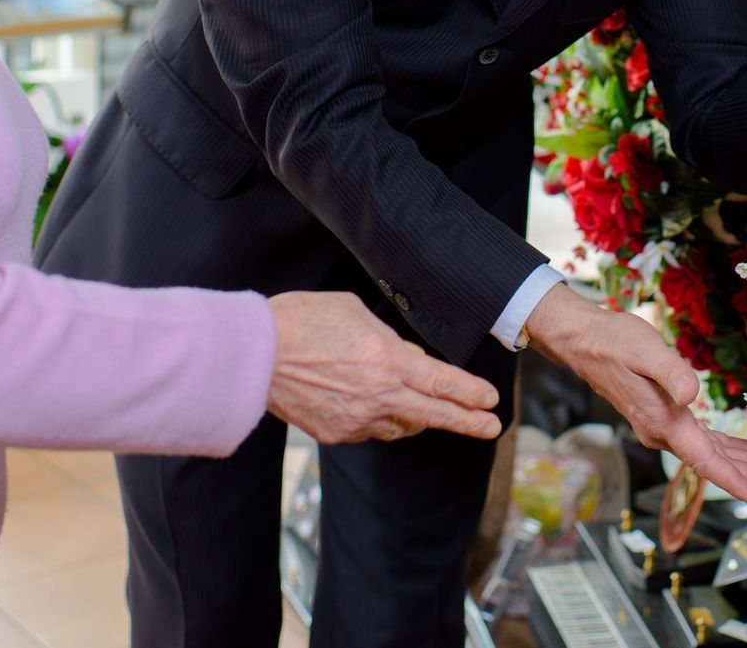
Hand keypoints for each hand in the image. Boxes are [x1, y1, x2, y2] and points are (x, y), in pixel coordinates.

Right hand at [265, 292, 501, 443]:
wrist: (254, 355)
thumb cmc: (302, 321)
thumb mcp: (354, 313)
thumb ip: (387, 340)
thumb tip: (405, 357)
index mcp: (388, 360)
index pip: (441, 382)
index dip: (470, 393)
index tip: (492, 401)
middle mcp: (378, 395)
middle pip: (434, 414)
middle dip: (467, 421)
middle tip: (492, 426)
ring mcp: (357, 419)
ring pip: (402, 425)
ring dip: (417, 417)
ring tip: (426, 408)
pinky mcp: (336, 433)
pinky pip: (370, 429)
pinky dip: (378, 418)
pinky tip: (370, 403)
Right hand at [524, 283, 746, 504]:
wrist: (583, 340)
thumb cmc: (614, 341)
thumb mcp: (646, 350)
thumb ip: (672, 373)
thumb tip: (692, 396)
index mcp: (663, 421)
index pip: (705, 461)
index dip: (734, 481)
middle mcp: (662, 431)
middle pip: (712, 463)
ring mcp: (661, 426)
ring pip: (708, 453)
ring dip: (740, 463)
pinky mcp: (662, 415)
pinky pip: (699, 439)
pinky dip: (723, 447)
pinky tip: (742, 449)